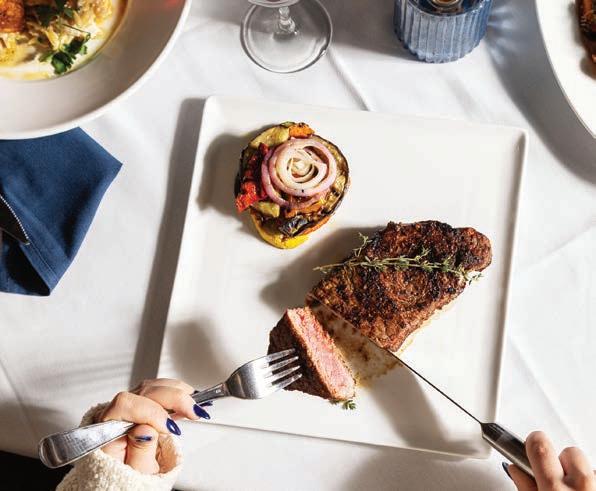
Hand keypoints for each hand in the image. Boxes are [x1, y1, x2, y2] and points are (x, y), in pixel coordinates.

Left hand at [95, 378, 210, 473]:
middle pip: (144, 391)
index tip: (170, 428)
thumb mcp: (136, 472)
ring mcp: (129, 406)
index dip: (151, 412)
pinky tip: (190, 398)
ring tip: (196, 406)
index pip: (125, 404)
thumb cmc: (127, 476)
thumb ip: (139, 452)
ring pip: (153, 386)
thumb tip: (145, 429)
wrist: (125, 478)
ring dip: (178, 392)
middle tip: (194, 412)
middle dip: (173, 398)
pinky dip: (176, 392)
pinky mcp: (141, 404)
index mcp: (106, 428)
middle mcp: (115, 412)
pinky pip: (158, 390)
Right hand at [505, 431, 595, 490]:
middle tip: (556, 481)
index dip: (534, 442)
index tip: (530, 444)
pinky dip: (592, 484)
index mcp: (555, 488)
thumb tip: (516, 470)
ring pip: (586, 466)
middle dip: (561, 462)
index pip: (539, 444)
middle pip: (569, 452)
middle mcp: (581, 484)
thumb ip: (526, 487)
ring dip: (579, 475)